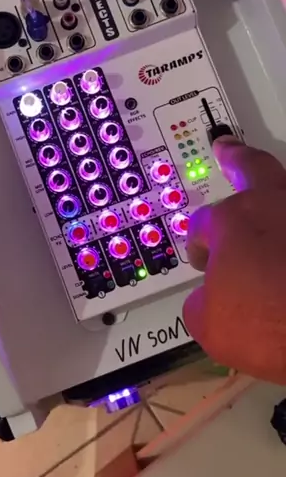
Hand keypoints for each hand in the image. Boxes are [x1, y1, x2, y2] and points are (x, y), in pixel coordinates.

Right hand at [183, 136, 285, 383]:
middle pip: (254, 168)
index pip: (203, 223)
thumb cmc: (270, 326)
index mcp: (235, 221)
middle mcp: (277, 206)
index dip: (198, 244)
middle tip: (228, 150)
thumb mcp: (211, 326)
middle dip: (237, 159)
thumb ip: (203, 302)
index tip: (203, 261)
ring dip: (280, 190)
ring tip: (275, 196)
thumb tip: (209, 300)